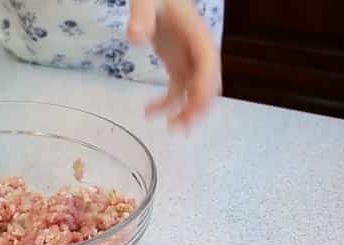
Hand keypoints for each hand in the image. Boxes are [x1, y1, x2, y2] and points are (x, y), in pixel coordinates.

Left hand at [128, 0, 221, 129]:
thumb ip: (141, 16)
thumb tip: (136, 37)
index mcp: (197, 35)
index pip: (208, 64)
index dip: (204, 86)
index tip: (193, 106)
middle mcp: (197, 51)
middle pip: (207, 83)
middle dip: (199, 107)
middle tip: (183, 127)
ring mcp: (188, 60)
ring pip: (194, 92)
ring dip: (185, 112)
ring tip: (170, 128)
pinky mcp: (176, 64)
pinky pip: (177, 89)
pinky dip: (166, 104)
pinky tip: (148, 112)